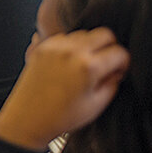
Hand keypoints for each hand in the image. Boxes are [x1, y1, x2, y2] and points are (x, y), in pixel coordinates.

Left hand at [0, 28, 129, 150]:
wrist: (28, 119)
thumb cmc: (60, 117)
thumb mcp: (97, 105)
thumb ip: (112, 83)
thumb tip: (116, 70)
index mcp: (88, 66)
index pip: (119, 52)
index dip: (123, 63)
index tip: (119, 70)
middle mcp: (71, 51)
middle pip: (103, 33)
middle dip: (110, 47)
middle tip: (106, 63)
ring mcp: (54, 47)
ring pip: (83, 33)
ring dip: (90, 45)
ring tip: (86, 64)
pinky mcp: (42, 47)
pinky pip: (64, 36)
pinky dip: (71, 45)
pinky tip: (70, 61)